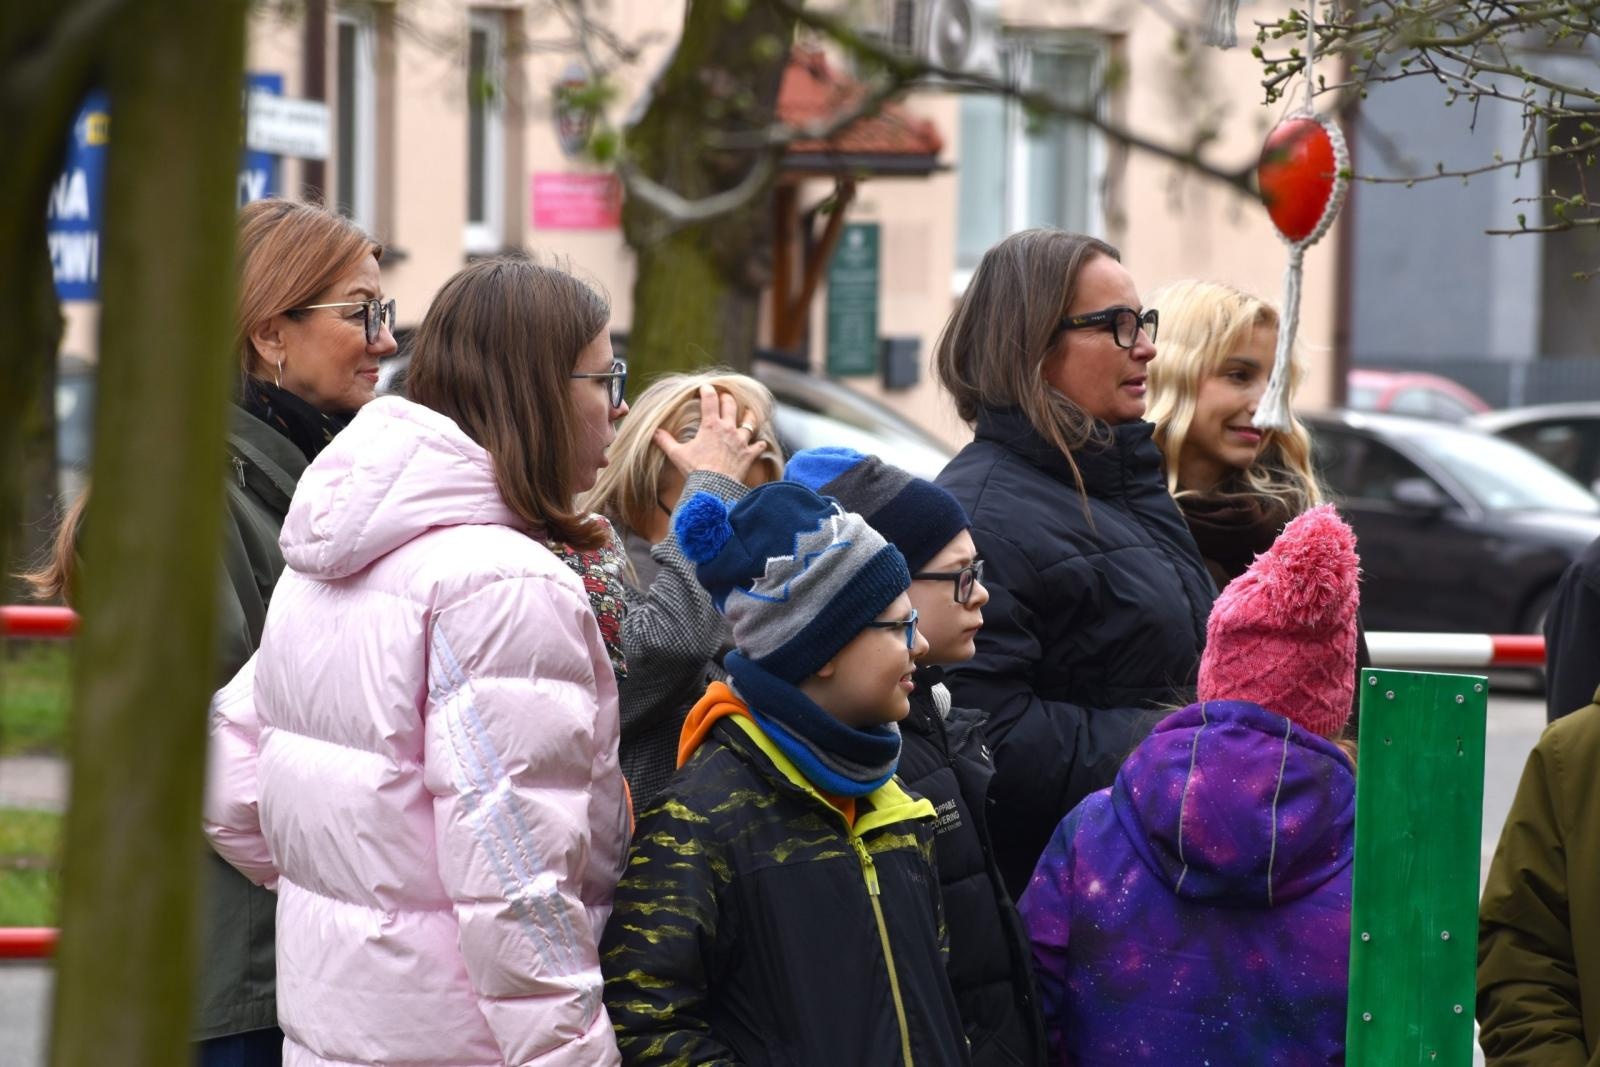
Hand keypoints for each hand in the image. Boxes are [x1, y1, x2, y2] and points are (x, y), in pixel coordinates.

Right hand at [653, 384, 769, 480]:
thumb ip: (665, 441)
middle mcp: (728, 428)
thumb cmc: (695, 470)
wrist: (714, 487)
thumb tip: (653, 432)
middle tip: (725, 397)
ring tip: (748, 412)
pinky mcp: (749, 454)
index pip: (710, 399)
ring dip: (749, 416)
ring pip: (750, 422)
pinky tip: (760, 443)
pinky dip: (760, 444)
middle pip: (731, 405)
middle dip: (727, 398)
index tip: (705, 387)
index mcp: (710, 425)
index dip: (707, 390)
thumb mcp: (677, 454)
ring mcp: (741, 441)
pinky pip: (759, 446)